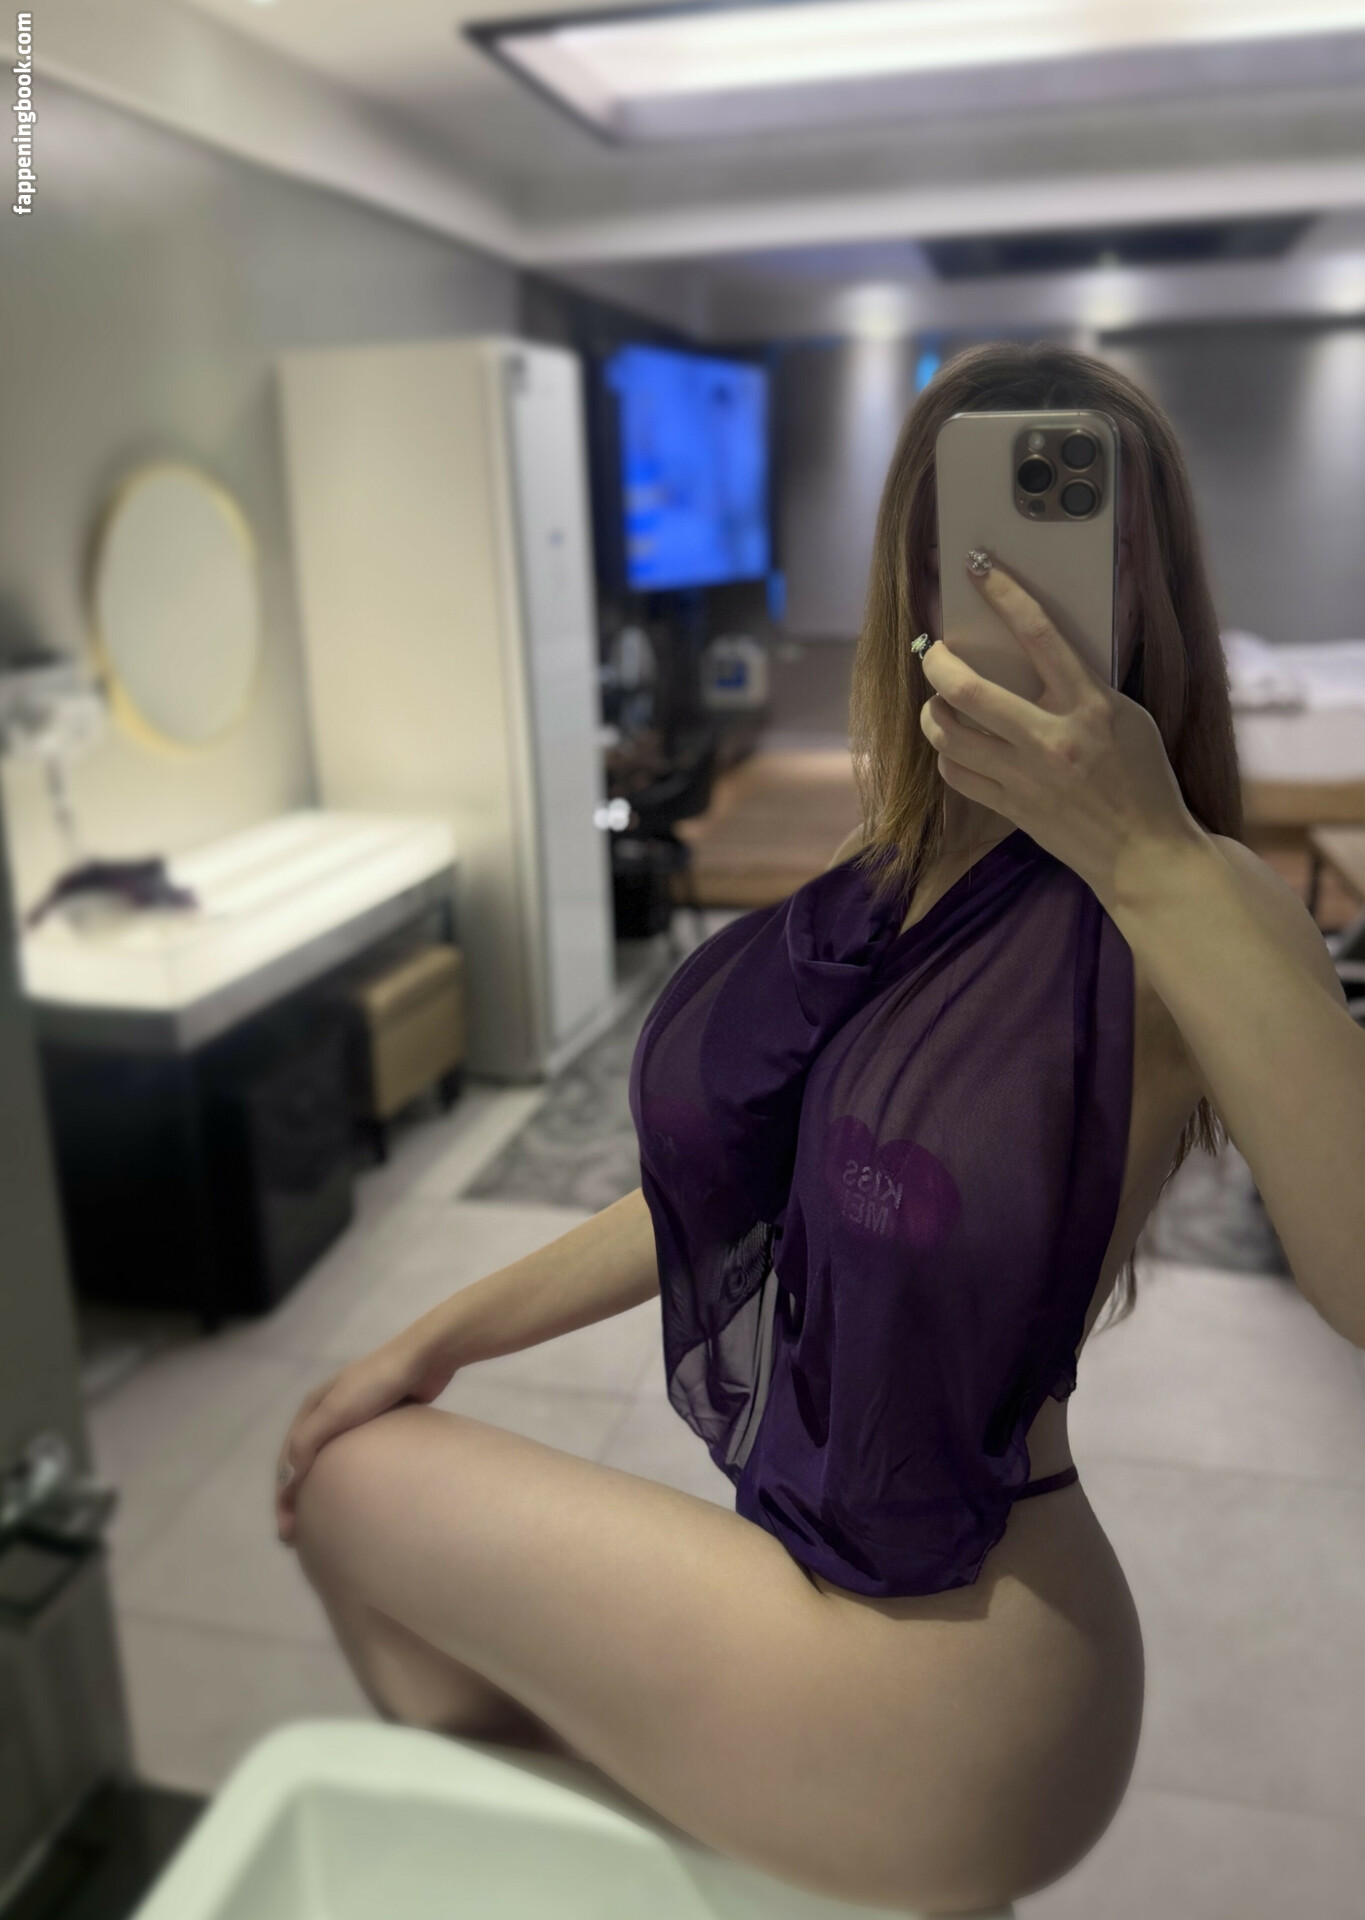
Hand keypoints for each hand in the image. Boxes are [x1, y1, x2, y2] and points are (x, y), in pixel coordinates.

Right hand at [274, 1327, 457, 1543]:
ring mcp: (357, 1416)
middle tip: (300, 1536)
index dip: (283, 1497)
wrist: (426, 1358)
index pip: (287, 1460)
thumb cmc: (377, 1385)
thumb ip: (307, 1443)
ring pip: (333, 1462)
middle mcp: (330, 1411)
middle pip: (306, 1462)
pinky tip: (361, 1498)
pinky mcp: (383, 1422)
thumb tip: (286, 1483)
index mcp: (312, 1407)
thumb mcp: (335, 1410)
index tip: (288, 1533)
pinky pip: (360, 1459)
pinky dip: (352, 1480)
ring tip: (326, 1524)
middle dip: (298, 1498)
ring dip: (324, 1490)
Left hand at [918, 552, 1205, 908]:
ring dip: (931, 710)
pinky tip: (954, 744)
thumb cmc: (1144, 780)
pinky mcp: (1010, 809)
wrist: (1145, 854)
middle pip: (967, 689)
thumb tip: (1037, 654)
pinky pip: (955, 773)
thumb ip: (1084, 688)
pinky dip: (946, 752)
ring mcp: (1025, 777)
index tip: (978, 566)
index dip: (1003, 593)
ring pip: (947, 733)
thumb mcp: (1128, 719)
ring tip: (936, 701)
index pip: (1039, 633)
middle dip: (936, 661)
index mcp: (1090, 707)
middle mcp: (1051, 739)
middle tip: (930, 650)